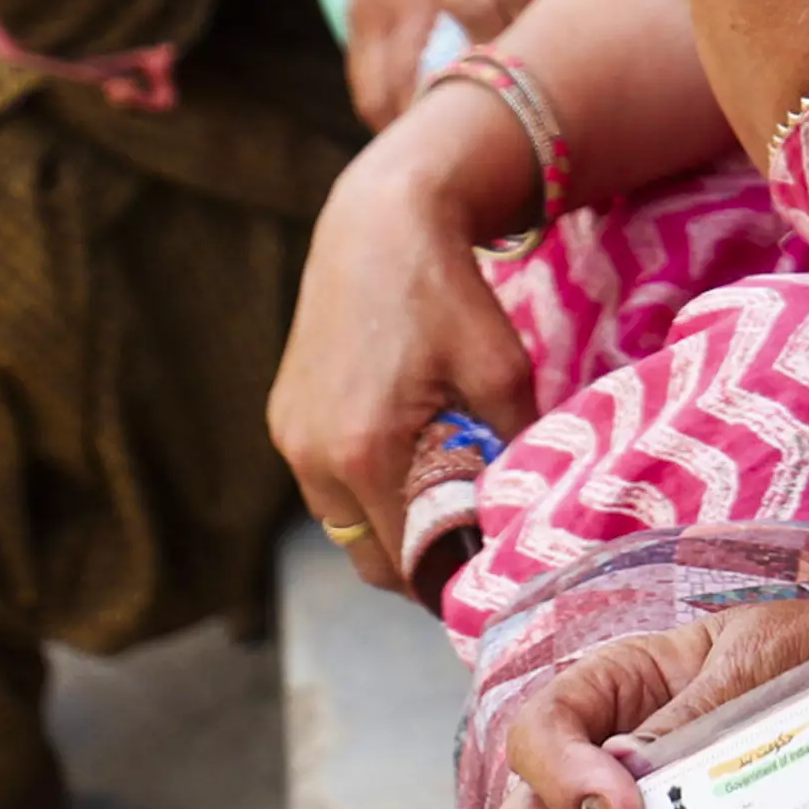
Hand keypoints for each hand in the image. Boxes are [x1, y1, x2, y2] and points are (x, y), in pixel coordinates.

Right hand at [269, 104, 543, 594]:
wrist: (379, 227)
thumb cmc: (449, 297)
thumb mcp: (505, 375)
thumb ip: (511, 453)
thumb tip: (525, 512)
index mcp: (366, 454)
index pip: (406, 563)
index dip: (451, 578)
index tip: (490, 580)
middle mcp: (313, 457)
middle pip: (368, 558)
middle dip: (420, 564)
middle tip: (474, 549)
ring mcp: (290, 438)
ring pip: (343, 524)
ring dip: (389, 527)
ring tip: (446, 499)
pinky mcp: (283, 417)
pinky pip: (325, 483)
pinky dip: (365, 489)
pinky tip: (409, 456)